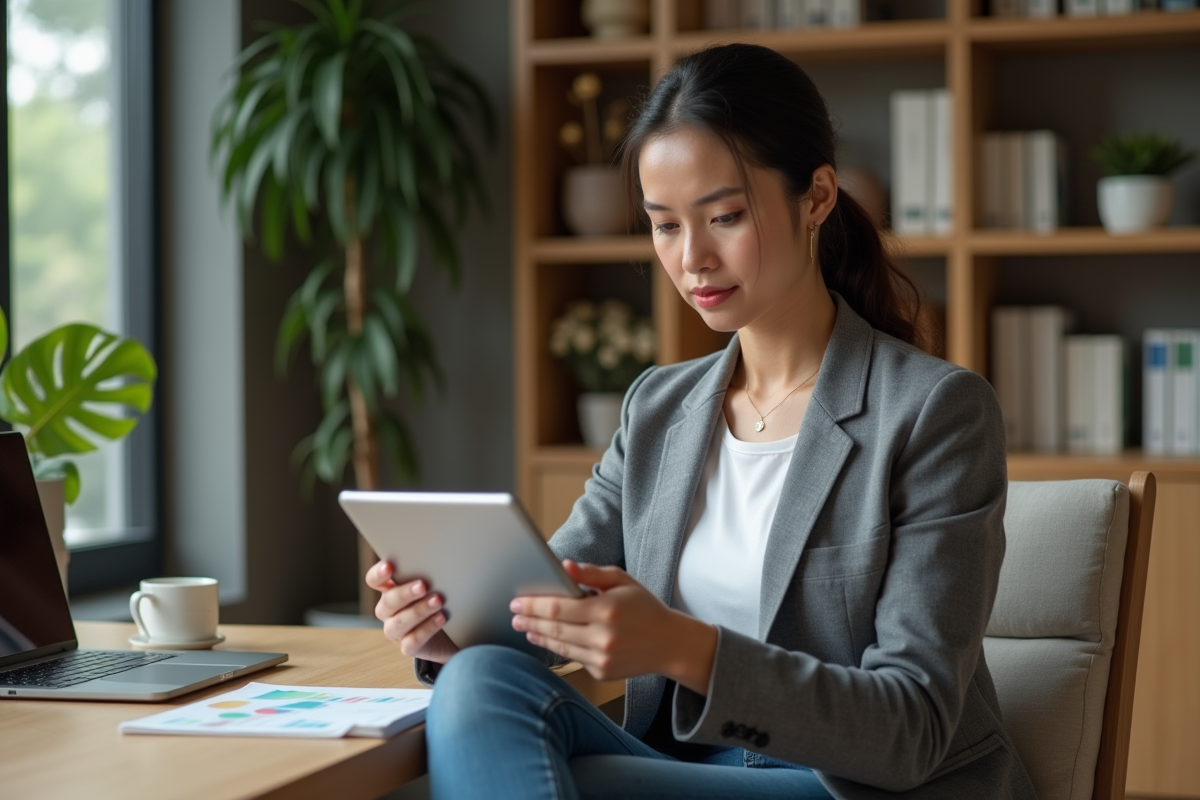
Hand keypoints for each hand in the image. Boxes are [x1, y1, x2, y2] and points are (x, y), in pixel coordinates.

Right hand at [367, 560, 459, 663]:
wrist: (450, 633)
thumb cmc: (436, 599)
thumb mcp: (431, 584)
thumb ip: (427, 573)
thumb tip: (439, 557)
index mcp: (389, 590)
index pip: (374, 580)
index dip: (378, 574)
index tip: (389, 566)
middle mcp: (388, 611)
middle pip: (388, 601)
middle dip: (405, 593)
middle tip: (423, 585)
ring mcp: (396, 631)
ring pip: (399, 622)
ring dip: (419, 611)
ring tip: (438, 601)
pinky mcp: (408, 647)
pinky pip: (412, 641)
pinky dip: (427, 629)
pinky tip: (441, 618)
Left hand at [510, 560, 717, 693]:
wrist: (669, 644)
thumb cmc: (645, 607)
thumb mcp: (623, 581)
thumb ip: (591, 574)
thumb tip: (564, 565)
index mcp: (607, 610)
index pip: (558, 608)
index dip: (533, 605)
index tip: (517, 601)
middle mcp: (603, 637)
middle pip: (554, 628)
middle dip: (530, 621)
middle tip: (514, 615)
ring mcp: (603, 658)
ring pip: (560, 647)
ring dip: (539, 636)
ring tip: (525, 627)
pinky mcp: (603, 672)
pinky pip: (574, 659)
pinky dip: (559, 648)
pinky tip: (548, 639)